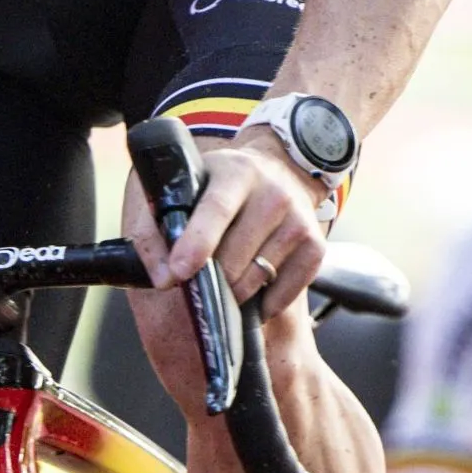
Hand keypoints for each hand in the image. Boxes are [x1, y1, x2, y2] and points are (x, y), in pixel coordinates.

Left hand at [135, 124, 329, 312]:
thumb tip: (162, 278)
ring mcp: (298, 220)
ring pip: (256, 279)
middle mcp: (273, 194)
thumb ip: (155, 229)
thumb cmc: (220, 186)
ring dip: (233, 290)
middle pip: (234, 257)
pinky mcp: (315, 246)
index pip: (216, 209)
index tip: (178, 272)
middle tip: (197, 277)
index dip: (196, 243)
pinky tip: (252, 287)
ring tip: (226, 275)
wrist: (279, 170)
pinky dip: (262, 302)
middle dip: (209, 278)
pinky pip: (283, 294)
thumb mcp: (183, 189)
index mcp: (235, 173)